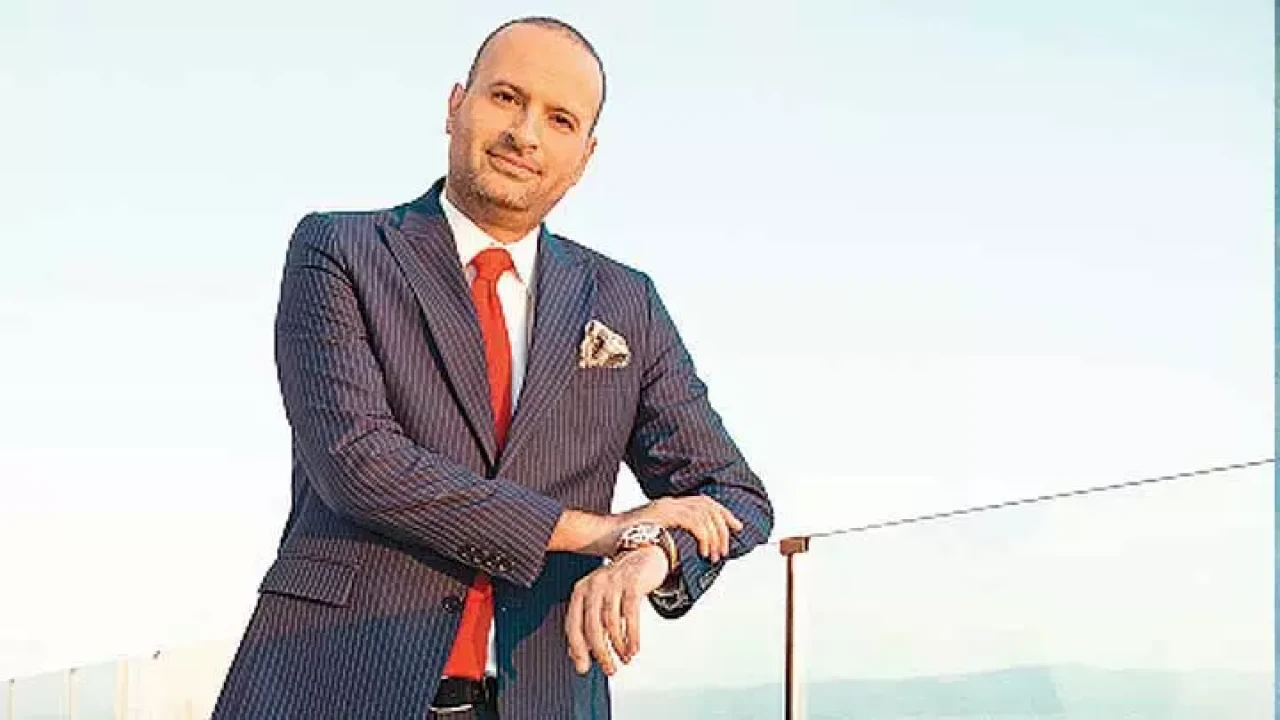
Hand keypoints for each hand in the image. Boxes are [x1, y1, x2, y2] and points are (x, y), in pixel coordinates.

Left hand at [564, 546, 668, 675]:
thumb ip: (586, 626)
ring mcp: (613, 583)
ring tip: (625, 659)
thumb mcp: (598, 602)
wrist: (643, 556)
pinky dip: (632, 636)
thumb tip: (577, 658)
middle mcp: (594, 585)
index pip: (572, 625)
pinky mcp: (632, 584)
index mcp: (580, 591)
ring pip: (611, 623)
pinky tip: (634, 649)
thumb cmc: (618, 585)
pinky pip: (630, 615)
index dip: (577, 649)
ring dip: (618, 646)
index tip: (584, 668)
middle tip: (610, 669)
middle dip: (601, 653)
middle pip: (592, 627)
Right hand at [621, 496, 743, 562]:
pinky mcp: (660, 515)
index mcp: (668, 505)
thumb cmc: (619, 543)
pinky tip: (703, 550)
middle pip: (708, 506)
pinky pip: (692, 521)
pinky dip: (703, 536)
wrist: (598, 535)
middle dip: (724, 526)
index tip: (737, 528)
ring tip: (713, 555)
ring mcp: (664, 506)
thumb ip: (667, 541)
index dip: (723, 514)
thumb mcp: (649, 540)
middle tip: (726, 549)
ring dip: (714, 536)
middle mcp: (669, 502)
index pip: (703, 502)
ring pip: (703, 514)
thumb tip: (682, 555)